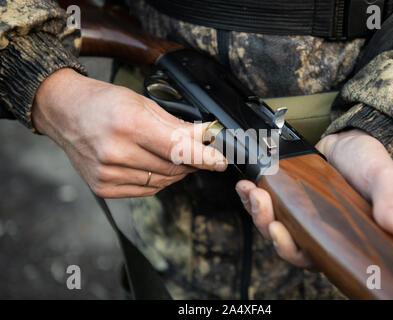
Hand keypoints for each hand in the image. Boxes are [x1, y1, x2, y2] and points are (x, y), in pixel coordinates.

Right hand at [32, 68, 226, 197]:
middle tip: (200, 152)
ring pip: (162, 182)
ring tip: (173, 155)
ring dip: (177, 171)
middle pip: (173, 168)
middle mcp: (116, 153)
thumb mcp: (143, 103)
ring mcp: (107, 173)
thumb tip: (207, 136)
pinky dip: (158, 179)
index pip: (179, 149)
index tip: (222, 161)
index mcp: (129, 125)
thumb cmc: (103, 102)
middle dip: (193, 161)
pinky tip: (154, 165)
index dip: (205, 157)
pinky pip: (146, 190)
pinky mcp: (103, 187)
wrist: (64, 111)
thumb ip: (177, 124)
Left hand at [235, 129, 392, 267]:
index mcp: (339, 236)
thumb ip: (389, 201)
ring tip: (250, 190)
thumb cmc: (370, 162)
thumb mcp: (384, 177)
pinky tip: (246, 185)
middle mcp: (316, 230)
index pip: (311, 256)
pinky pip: (266, 204)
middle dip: (266, 224)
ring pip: (270, 223)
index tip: (278, 229)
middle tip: (261, 201)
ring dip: (256, 210)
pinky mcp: (287, 196)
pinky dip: (252, 197)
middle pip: (283, 241)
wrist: (353, 139)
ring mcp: (299, 213)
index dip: (291, 249)